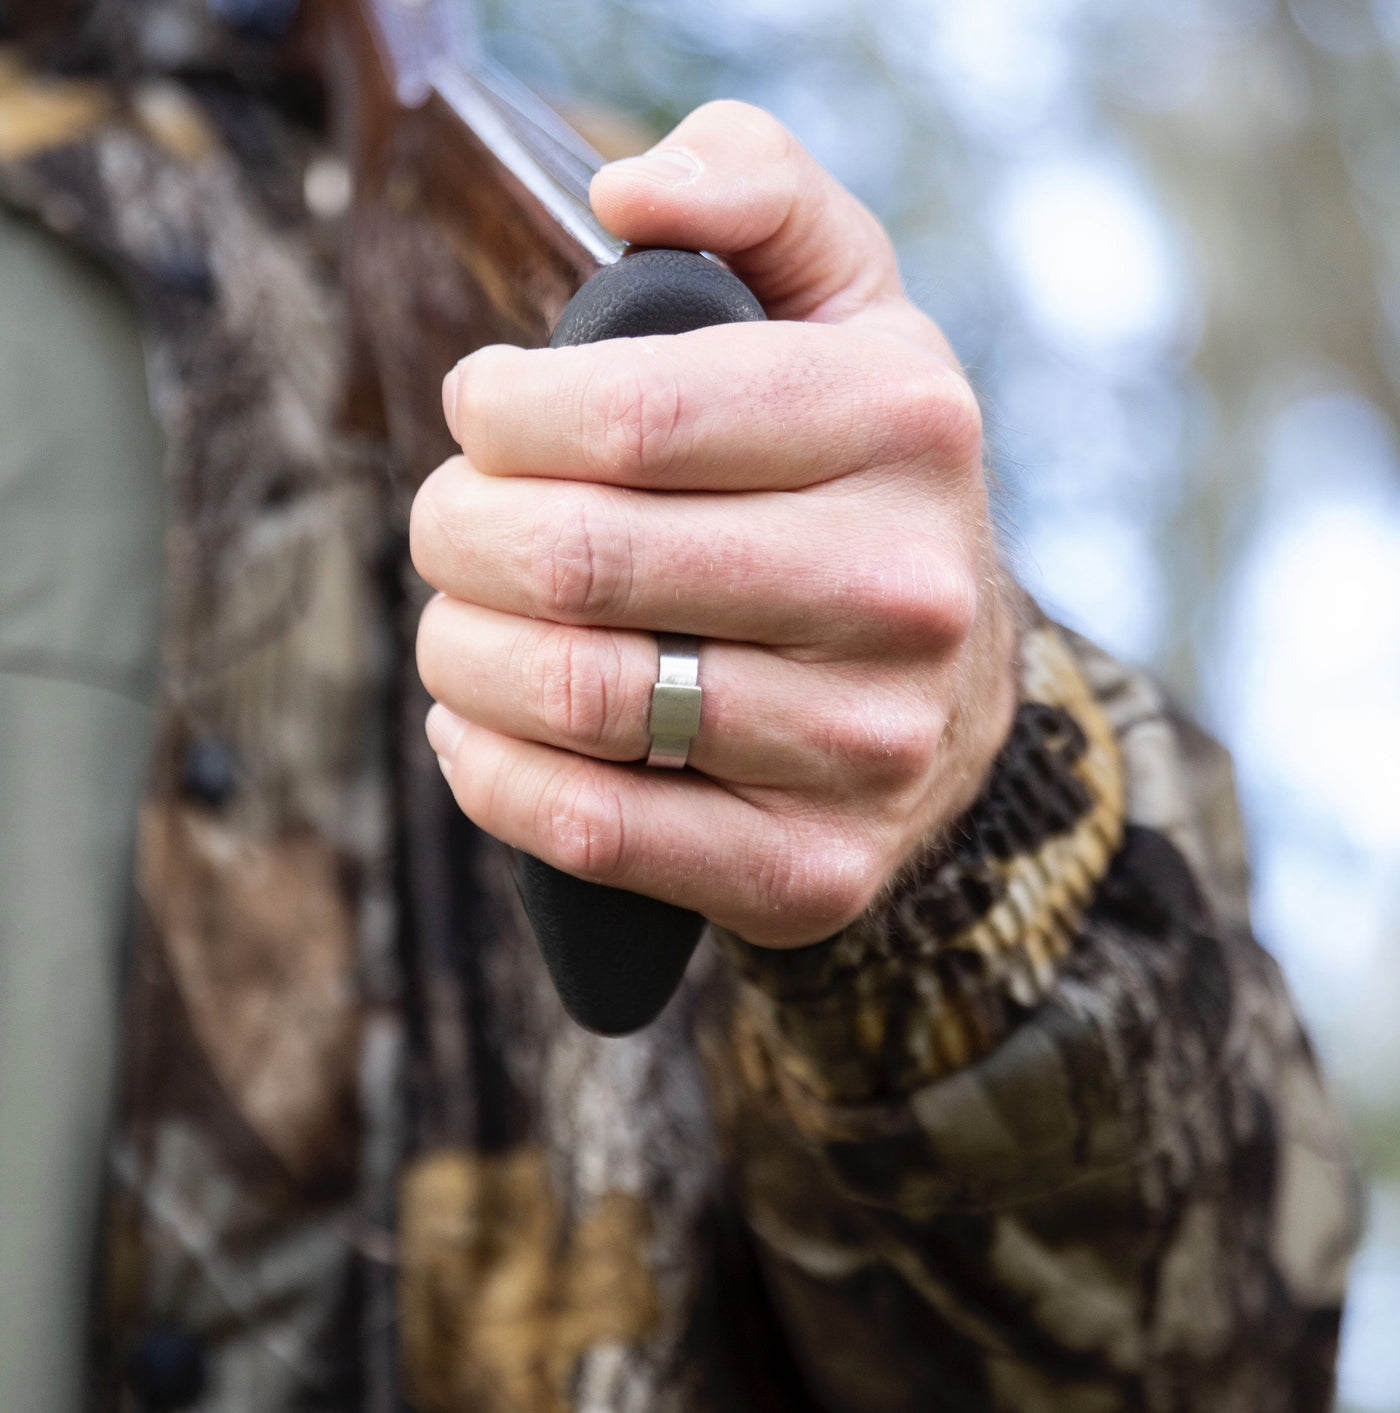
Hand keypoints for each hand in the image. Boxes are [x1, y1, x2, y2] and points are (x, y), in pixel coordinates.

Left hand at [411, 100, 1016, 947]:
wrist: (951, 702)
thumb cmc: (855, 486)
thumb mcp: (844, 307)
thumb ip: (755, 191)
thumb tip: (628, 193)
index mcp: (902, 423)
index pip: (630, 413)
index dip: (500, 415)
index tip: (481, 417)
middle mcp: (904, 587)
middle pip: (577, 561)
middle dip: (454, 533)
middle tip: (450, 524)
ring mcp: (866, 742)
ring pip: (572, 697)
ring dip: (458, 653)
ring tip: (458, 621)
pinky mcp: (812, 866)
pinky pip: (592, 831)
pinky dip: (489, 775)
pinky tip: (475, 729)